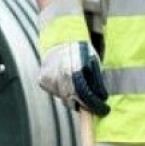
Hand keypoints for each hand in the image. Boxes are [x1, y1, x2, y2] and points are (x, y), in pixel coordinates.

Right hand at [37, 0, 109, 115]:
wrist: (61, 35)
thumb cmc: (80, 48)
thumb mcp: (93, 62)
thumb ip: (95, 81)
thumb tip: (100, 97)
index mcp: (73, 72)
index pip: (85, 97)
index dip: (94, 105)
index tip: (102, 109)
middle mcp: (59, 77)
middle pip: (72, 100)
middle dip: (83, 102)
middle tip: (90, 102)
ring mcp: (49, 80)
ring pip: (62, 97)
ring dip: (71, 96)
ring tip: (76, 86)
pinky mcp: (42, 80)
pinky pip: (54, 91)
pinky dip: (61, 90)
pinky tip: (65, 81)